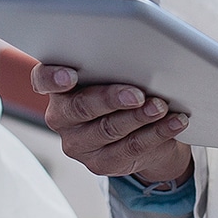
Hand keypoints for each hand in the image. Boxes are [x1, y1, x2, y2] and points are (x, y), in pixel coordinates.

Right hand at [33, 64, 192, 185]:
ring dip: (139, 117)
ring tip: (161, 106)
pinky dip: (157, 133)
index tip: (69, 76)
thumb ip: (111, 64)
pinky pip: (131, 148)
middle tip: (137, 94)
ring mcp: (79, 144)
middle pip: (81, 107)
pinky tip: (174, 122)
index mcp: (57, 89)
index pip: (42, 80)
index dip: (52, 78)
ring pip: (109, 130)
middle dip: (111, 99)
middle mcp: (61, 118)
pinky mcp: (100, 164)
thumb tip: (139, 53)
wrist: (137, 131)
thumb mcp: (110, 74)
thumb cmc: (120, 90)